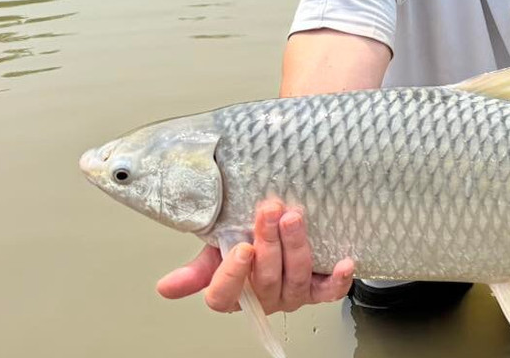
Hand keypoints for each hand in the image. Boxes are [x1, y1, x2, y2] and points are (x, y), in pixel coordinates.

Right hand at [156, 200, 354, 313]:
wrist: (277, 237)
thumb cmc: (244, 243)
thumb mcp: (217, 248)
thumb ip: (196, 269)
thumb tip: (164, 288)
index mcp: (233, 292)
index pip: (224, 295)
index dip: (233, 275)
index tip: (242, 248)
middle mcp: (263, 297)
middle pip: (264, 278)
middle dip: (268, 243)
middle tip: (269, 211)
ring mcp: (292, 294)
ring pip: (295, 278)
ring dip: (297, 246)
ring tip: (294, 218)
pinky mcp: (318, 288)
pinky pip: (330, 291)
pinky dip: (340, 278)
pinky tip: (345, 262)